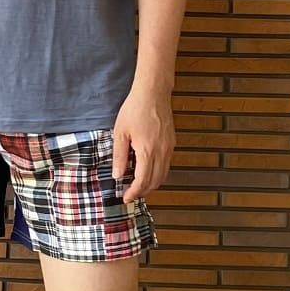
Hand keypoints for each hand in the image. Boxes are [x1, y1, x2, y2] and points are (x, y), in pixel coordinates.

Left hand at [112, 86, 175, 204]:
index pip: (142, 181)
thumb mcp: (120, 133)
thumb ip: (119, 156)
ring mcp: (169, 148)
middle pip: (155, 182)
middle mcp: (161, 152)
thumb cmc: (134, 109)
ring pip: (163, 175)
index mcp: (147, 151)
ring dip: (151, 183)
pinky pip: (166, 165)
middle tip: (130, 193)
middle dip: (143, 191)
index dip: (134, 192)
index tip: (126, 197)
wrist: (153, 92)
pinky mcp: (172, 143)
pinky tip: (147, 169)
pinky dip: (157, 173)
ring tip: (138, 184)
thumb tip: (117, 175)